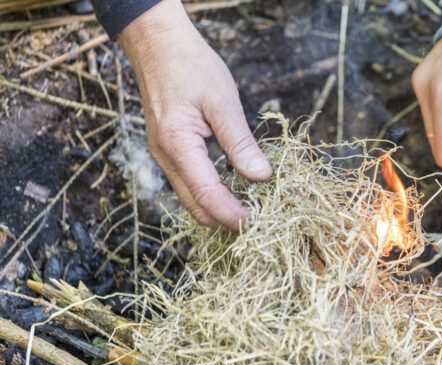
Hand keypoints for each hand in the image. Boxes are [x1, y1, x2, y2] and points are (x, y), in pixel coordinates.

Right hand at [119, 0, 270, 230]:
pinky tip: (236, 185)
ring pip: (191, 199)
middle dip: (226, 219)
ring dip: (219, 208)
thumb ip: (241, 142)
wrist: (158, 45)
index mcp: (178, 145)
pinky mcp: (169, 152)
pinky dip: (212, 192)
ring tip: (252, 204)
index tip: (258, 222)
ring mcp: (164, 156)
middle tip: (260, 218)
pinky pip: (190, 183)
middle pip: (196, 207)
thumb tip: (262, 176)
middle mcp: (165, 157)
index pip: (206, 196)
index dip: (232, 215)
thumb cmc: (191, 66)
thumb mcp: (223, 101)